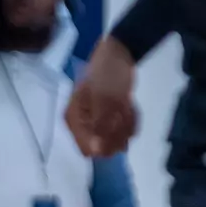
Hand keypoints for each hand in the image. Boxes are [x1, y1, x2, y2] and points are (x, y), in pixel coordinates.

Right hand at [66, 36, 137, 158]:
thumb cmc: (107, 73)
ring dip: (127, 126)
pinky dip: (131, 121)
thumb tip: (96, 152)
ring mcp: (96, 122)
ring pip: (116, 139)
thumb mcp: (105, 99)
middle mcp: (82, 125)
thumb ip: (99, 125)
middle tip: (125, 111)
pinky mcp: (109, 119)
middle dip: (119, 132)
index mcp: (74, 119)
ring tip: (127, 106)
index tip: (118, 126)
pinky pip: (123, 131)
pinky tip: (130, 107)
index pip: (87, 148)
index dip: (105, 145)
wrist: (119, 54)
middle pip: (104, 146)